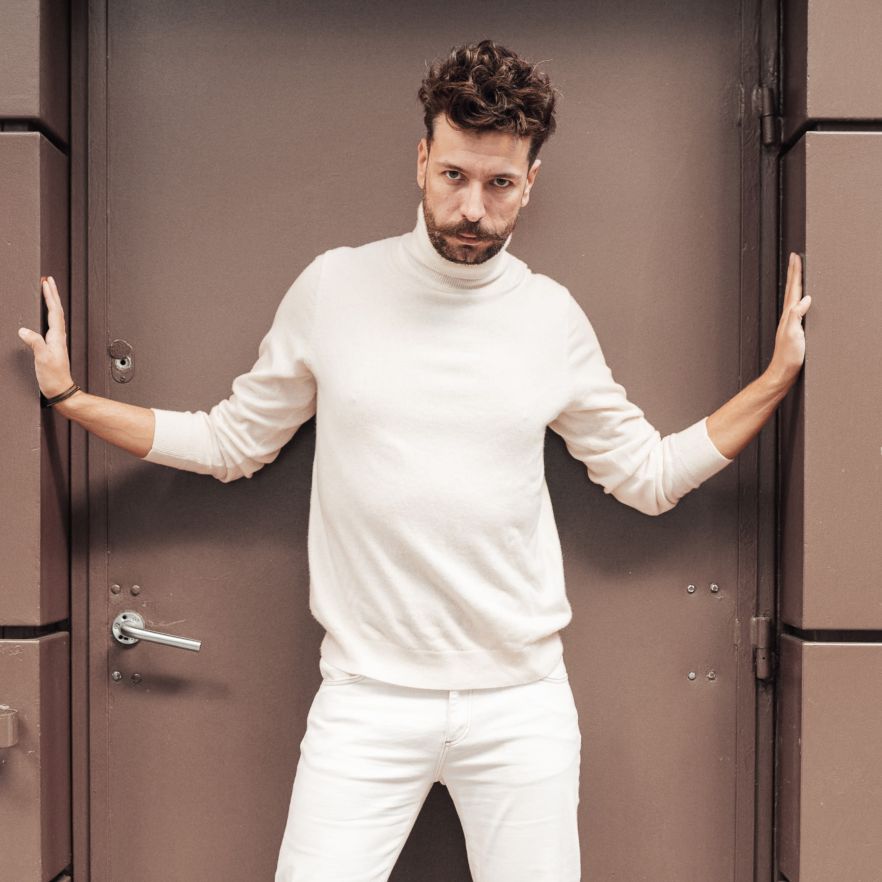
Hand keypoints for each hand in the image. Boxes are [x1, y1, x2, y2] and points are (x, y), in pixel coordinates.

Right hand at [18, 276, 74, 397]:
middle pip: (56, 311)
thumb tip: (24, 330)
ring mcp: (56, 342)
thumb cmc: (54, 378)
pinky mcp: (52, 347)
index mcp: (57, 337)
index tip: (47, 282)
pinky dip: (49, 315)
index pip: (54, 311)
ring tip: (48, 292)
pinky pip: (51, 325)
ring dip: (52, 302)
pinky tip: (45, 315)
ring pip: (55, 317)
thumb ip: (35, 343)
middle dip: (52, 294)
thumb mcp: (42, 359)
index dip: (50, 296)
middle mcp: (58, 337)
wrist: (61, 390)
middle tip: (48, 280)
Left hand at [767, 252, 810, 385]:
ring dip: (795, 283)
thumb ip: (797, 315)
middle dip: (793, 273)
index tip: (796, 257)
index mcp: (789, 314)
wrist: (782, 372)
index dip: (795, 272)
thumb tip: (805, 298)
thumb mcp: (793, 334)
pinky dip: (799, 299)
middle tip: (795, 257)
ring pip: (793, 297)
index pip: (793, 288)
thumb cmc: (788, 356)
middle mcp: (788, 316)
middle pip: (791, 289)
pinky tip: (801, 301)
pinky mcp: (793, 330)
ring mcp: (790, 322)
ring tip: (797, 273)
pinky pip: (797, 308)